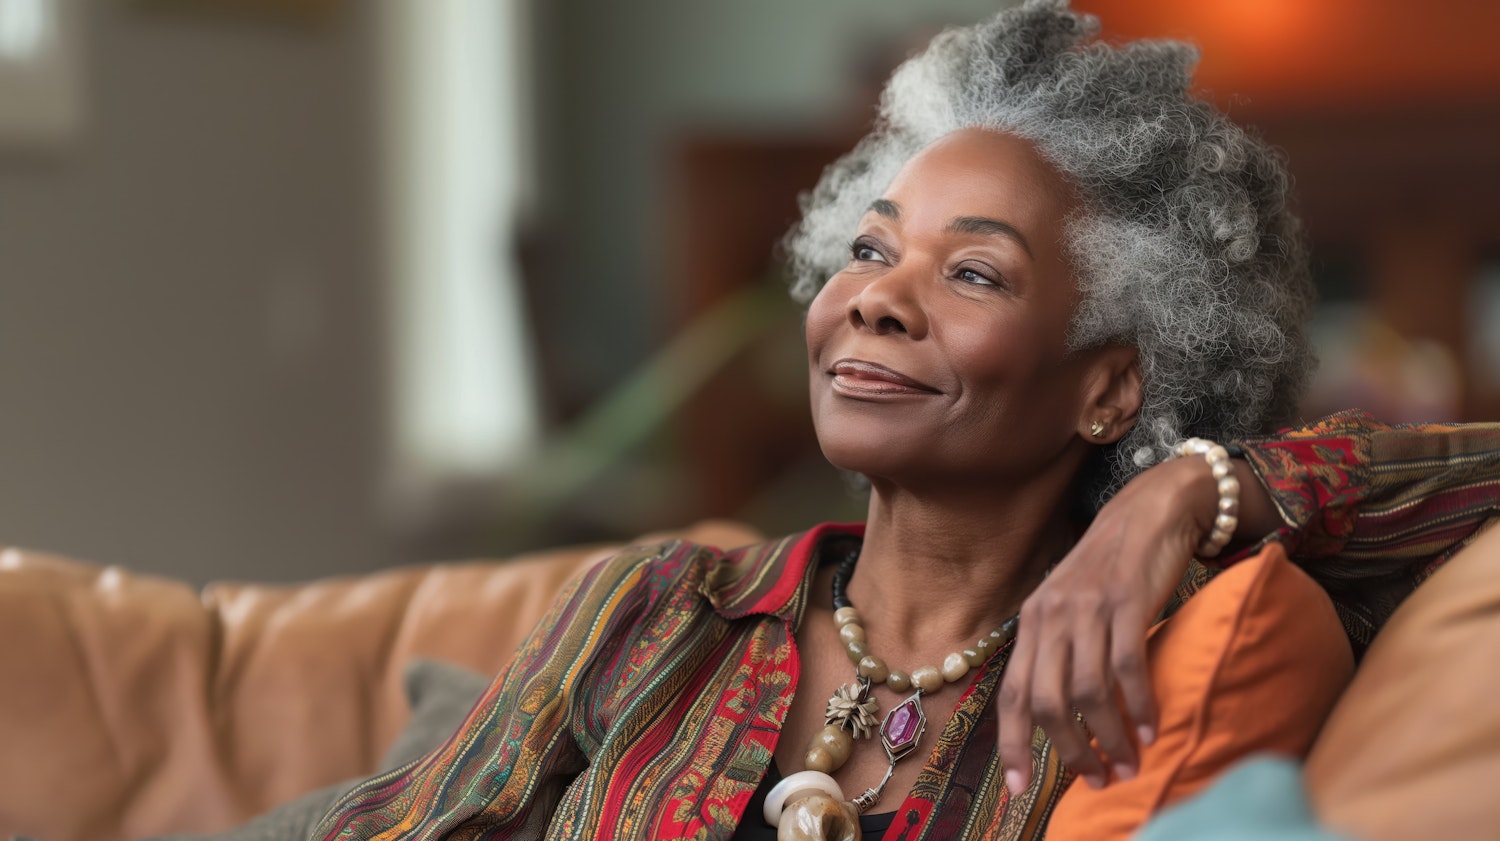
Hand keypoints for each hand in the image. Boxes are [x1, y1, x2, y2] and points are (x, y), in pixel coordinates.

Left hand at [997, 456, 1222, 793]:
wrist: (1150, 509)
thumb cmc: (1113, 567)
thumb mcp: (1072, 607)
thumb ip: (1060, 652)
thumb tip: (1060, 716)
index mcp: (1032, 622)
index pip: (1011, 693)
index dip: (1011, 743)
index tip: (1018, 788)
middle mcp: (1051, 615)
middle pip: (1045, 701)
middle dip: (1069, 750)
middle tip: (1095, 779)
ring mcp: (1087, 607)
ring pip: (1086, 691)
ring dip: (1109, 736)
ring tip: (1128, 763)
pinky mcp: (1126, 600)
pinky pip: (1127, 666)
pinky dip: (1139, 705)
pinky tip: (1151, 727)